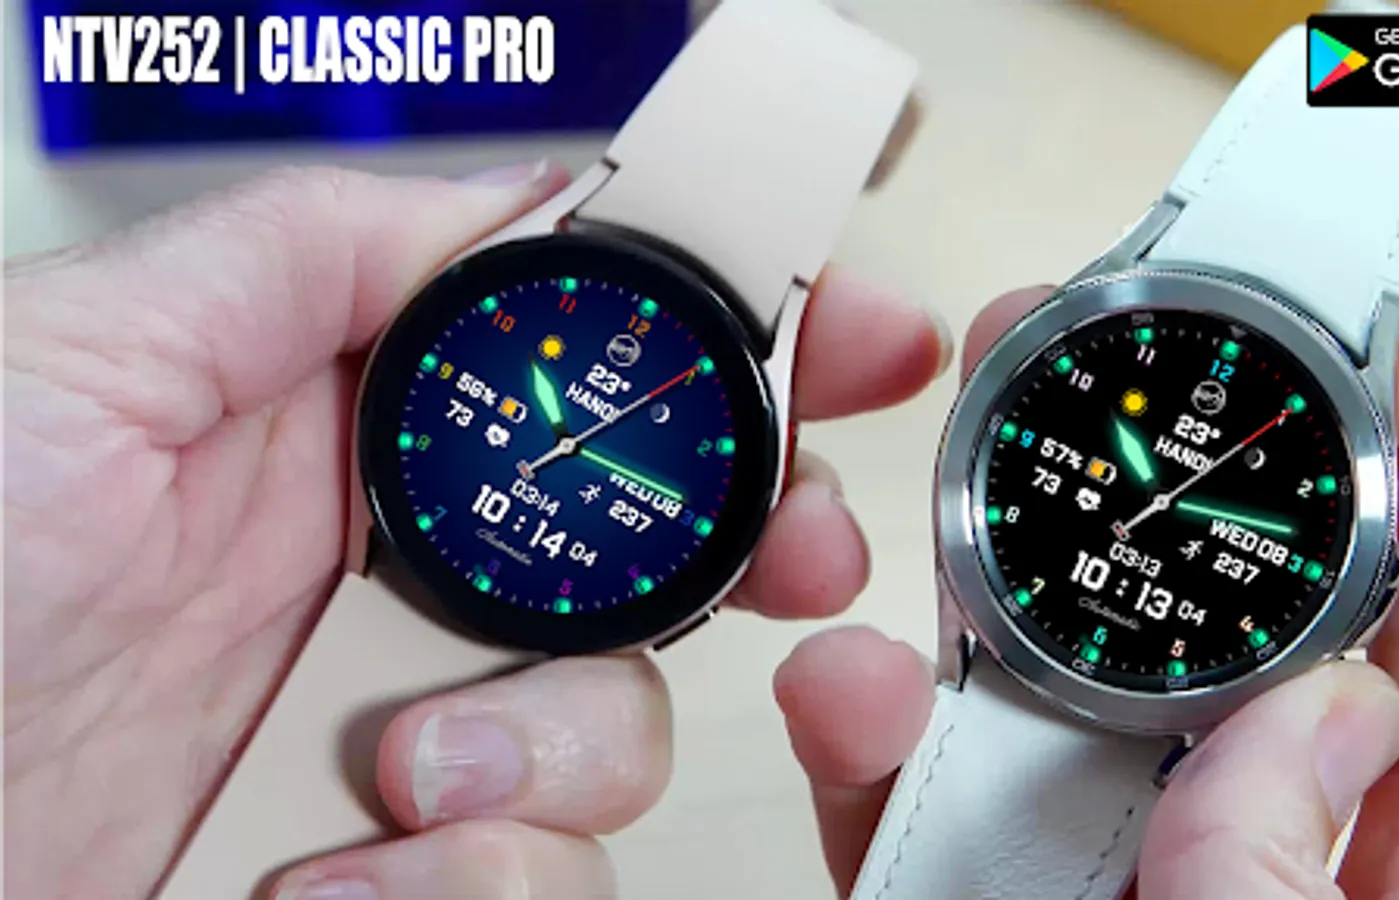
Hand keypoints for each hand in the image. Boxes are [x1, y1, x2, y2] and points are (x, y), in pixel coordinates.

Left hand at [4, 163, 951, 898]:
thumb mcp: (78, 361)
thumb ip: (305, 256)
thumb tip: (513, 205)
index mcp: (338, 435)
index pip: (581, 358)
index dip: (729, 333)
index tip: (852, 331)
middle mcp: (395, 580)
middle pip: (657, 539)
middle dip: (758, 535)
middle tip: (799, 550)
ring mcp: (406, 736)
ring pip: (623, 726)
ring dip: (554, 758)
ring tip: (403, 786)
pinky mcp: (400, 871)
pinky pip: (544, 879)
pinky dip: (477, 891)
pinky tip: (338, 883)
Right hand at [776, 286, 1398, 898]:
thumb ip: (1301, 883)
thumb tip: (1299, 729)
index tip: (1391, 351)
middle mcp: (1255, 852)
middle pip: (1228, 631)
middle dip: (1160, 486)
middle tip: (1104, 361)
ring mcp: (1105, 875)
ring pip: (1046, 700)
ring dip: (976, 598)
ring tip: (942, 515)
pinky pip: (911, 802)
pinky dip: (867, 740)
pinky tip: (848, 694)